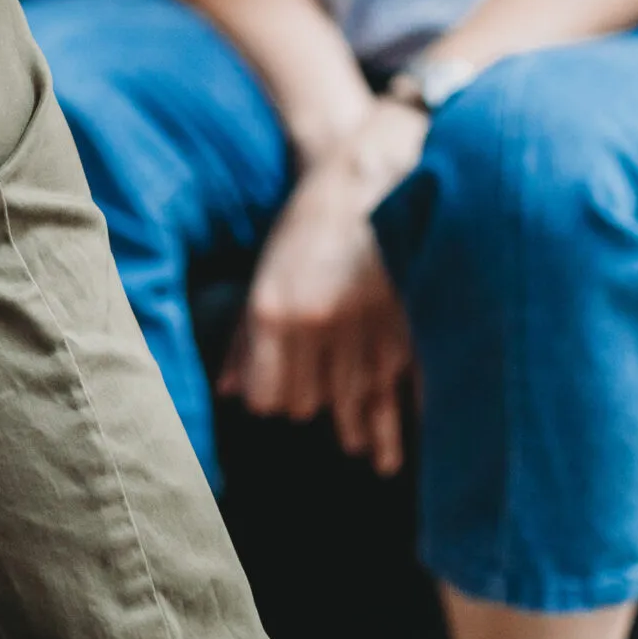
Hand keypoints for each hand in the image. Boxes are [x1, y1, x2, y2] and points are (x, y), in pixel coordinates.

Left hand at [220, 99, 428, 476]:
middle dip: (319, 413)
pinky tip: (409, 433)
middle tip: (334, 427)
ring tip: (374, 457)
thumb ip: (244, 338)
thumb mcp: (264, 275)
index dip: (276, 405)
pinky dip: (404, 410)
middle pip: (314, 404)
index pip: (271, 395)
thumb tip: (228, 391)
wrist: (365, 181)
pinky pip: (403, 384)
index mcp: (275, 313)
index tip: (283, 406)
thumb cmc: (305, 227)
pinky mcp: (406, 324)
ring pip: (359, 400)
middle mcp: (318, 326)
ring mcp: (365, 327)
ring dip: (365, 429)